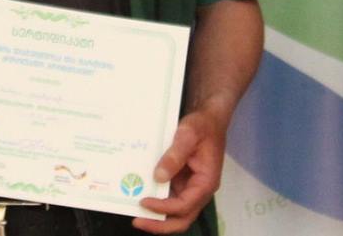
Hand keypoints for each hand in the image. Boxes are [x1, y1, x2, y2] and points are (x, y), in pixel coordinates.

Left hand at [132, 109, 227, 232]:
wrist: (207, 118)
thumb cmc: (201, 125)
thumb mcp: (187, 135)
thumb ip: (174, 155)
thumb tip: (158, 177)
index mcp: (206, 182)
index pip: (185, 205)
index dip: (164, 208)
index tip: (144, 201)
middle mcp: (199, 190)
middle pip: (183, 218)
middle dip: (160, 224)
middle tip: (137, 221)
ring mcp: (191, 188)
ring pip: (176, 212)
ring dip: (157, 216)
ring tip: (134, 211)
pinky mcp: (182, 182)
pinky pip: (170, 198)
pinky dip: (157, 202)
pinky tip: (141, 195)